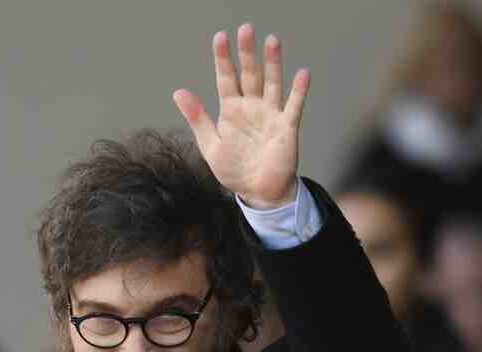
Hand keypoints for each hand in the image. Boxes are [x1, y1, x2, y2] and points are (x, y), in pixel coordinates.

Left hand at [173, 24, 308, 208]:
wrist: (258, 193)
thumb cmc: (235, 170)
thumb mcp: (210, 146)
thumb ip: (198, 118)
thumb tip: (179, 92)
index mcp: (231, 110)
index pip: (226, 78)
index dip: (223, 58)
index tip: (220, 37)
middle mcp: (252, 107)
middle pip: (250, 74)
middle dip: (247, 52)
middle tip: (245, 29)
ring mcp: (271, 115)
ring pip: (272, 83)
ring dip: (273, 63)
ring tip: (272, 40)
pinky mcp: (287, 128)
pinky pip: (294, 106)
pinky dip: (298, 91)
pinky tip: (302, 73)